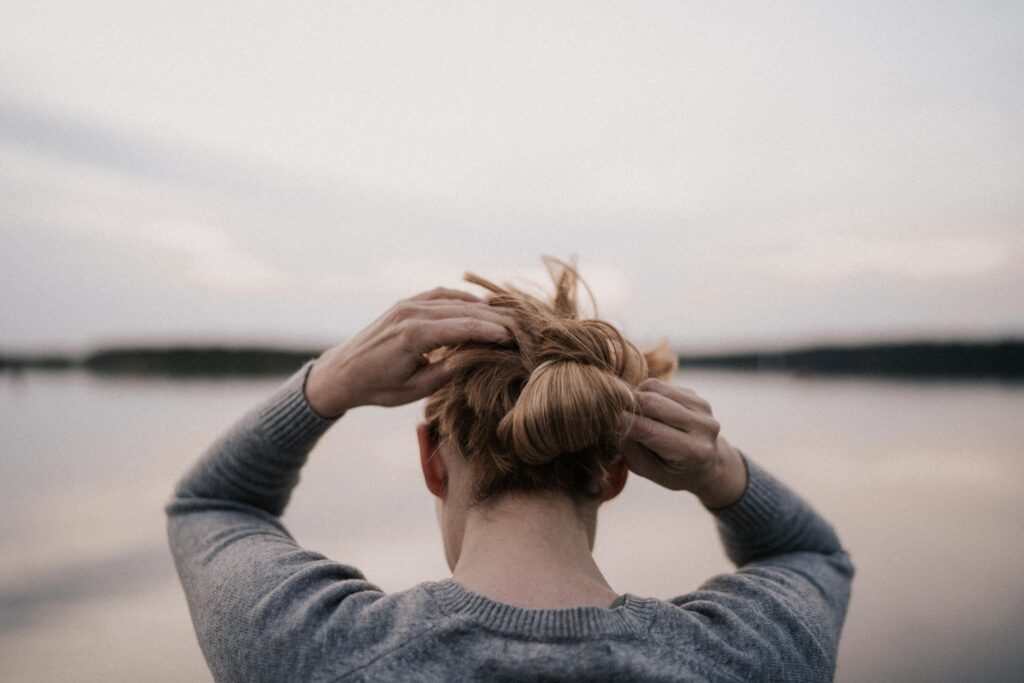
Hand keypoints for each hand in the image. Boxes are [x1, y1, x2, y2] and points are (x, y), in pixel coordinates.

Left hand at [305, 288, 514, 416]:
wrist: (343, 372)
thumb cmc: (378, 388)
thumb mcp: (416, 389)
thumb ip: (449, 370)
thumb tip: (480, 357)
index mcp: (414, 335)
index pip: (465, 328)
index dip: (494, 333)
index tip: (517, 340)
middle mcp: (412, 313)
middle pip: (465, 311)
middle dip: (497, 319)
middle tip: (523, 330)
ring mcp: (408, 304)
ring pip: (456, 301)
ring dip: (484, 309)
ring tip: (509, 320)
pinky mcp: (406, 303)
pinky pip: (441, 296)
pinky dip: (463, 300)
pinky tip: (480, 308)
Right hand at [621, 379, 746, 508]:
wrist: (708, 464)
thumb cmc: (672, 472)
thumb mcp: (647, 470)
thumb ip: (629, 447)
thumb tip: (611, 419)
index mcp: (692, 452)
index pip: (647, 429)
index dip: (621, 421)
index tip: (602, 418)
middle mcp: (703, 427)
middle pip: (652, 402)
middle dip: (626, 404)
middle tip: (610, 410)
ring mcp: (703, 408)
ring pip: (655, 387)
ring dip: (635, 396)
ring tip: (631, 412)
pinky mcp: (697, 396)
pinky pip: (663, 385)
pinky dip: (647, 393)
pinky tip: (648, 409)